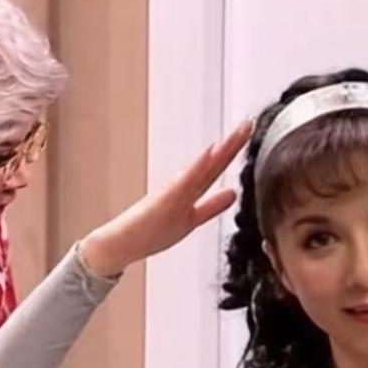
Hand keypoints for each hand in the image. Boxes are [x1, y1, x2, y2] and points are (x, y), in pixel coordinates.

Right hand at [80, 120, 252, 276]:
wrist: (119, 244)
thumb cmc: (148, 234)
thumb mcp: (190, 220)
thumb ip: (210, 207)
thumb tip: (232, 194)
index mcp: (189, 192)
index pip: (216, 168)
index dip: (233, 151)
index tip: (247, 132)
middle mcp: (183, 187)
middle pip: (213, 163)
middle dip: (233, 144)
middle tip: (249, 122)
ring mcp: (174, 193)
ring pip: (204, 168)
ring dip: (221, 149)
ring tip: (237, 132)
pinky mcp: (164, 200)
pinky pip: (185, 181)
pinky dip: (198, 165)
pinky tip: (211, 151)